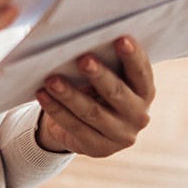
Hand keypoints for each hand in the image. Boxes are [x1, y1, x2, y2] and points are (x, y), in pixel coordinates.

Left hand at [34, 36, 154, 157]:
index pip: (141, 72)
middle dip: (99, 75)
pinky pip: (75, 127)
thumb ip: (105, 62)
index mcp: (144, 91)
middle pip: (117, 93)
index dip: (133, 56)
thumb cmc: (98, 88)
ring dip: (70, 95)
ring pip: (93, 113)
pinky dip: (57, 110)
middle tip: (83, 59)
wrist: (88, 126)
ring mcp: (120, 136)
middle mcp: (138, 115)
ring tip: (52, 80)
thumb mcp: (108, 76)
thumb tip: (81, 40)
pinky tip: (43, 95)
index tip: (121, 39)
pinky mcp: (99, 149)